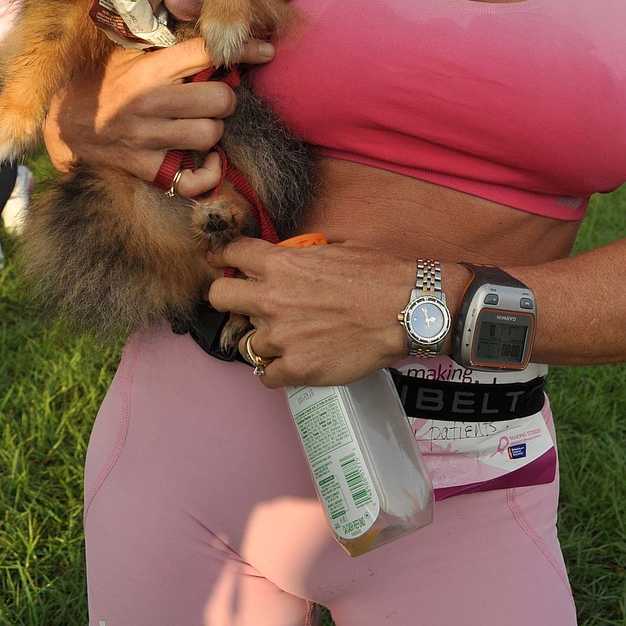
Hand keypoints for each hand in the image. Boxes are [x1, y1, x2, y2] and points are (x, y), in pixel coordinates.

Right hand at [43, 36, 274, 197]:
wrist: (64, 125)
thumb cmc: (102, 83)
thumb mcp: (127, 53)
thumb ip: (164, 43)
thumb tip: (209, 24)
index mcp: (149, 70)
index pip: (206, 53)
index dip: (242, 50)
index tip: (264, 51)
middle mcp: (150, 103)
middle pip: (221, 99)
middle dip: (224, 97)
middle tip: (213, 98)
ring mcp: (148, 139)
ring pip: (211, 136)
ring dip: (214, 131)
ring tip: (200, 124)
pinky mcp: (146, 169)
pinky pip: (195, 180)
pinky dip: (208, 173)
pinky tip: (205, 160)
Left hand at [207, 238, 412, 387]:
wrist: (407, 309)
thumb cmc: (378, 275)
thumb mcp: (333, 248)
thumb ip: (300, 256)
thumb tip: (287, 258)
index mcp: (281, 264)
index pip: (231, 253)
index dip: (225, 257)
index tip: (224, 263)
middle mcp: (272, 299)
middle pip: (219, 297)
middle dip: (228, 297)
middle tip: (246, 304)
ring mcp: (282, 337)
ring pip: (247, 342)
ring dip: (264, 340)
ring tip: (289, 338)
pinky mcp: (298, 368)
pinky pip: (266, 376)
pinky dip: (277, 371)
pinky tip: (292, 362)